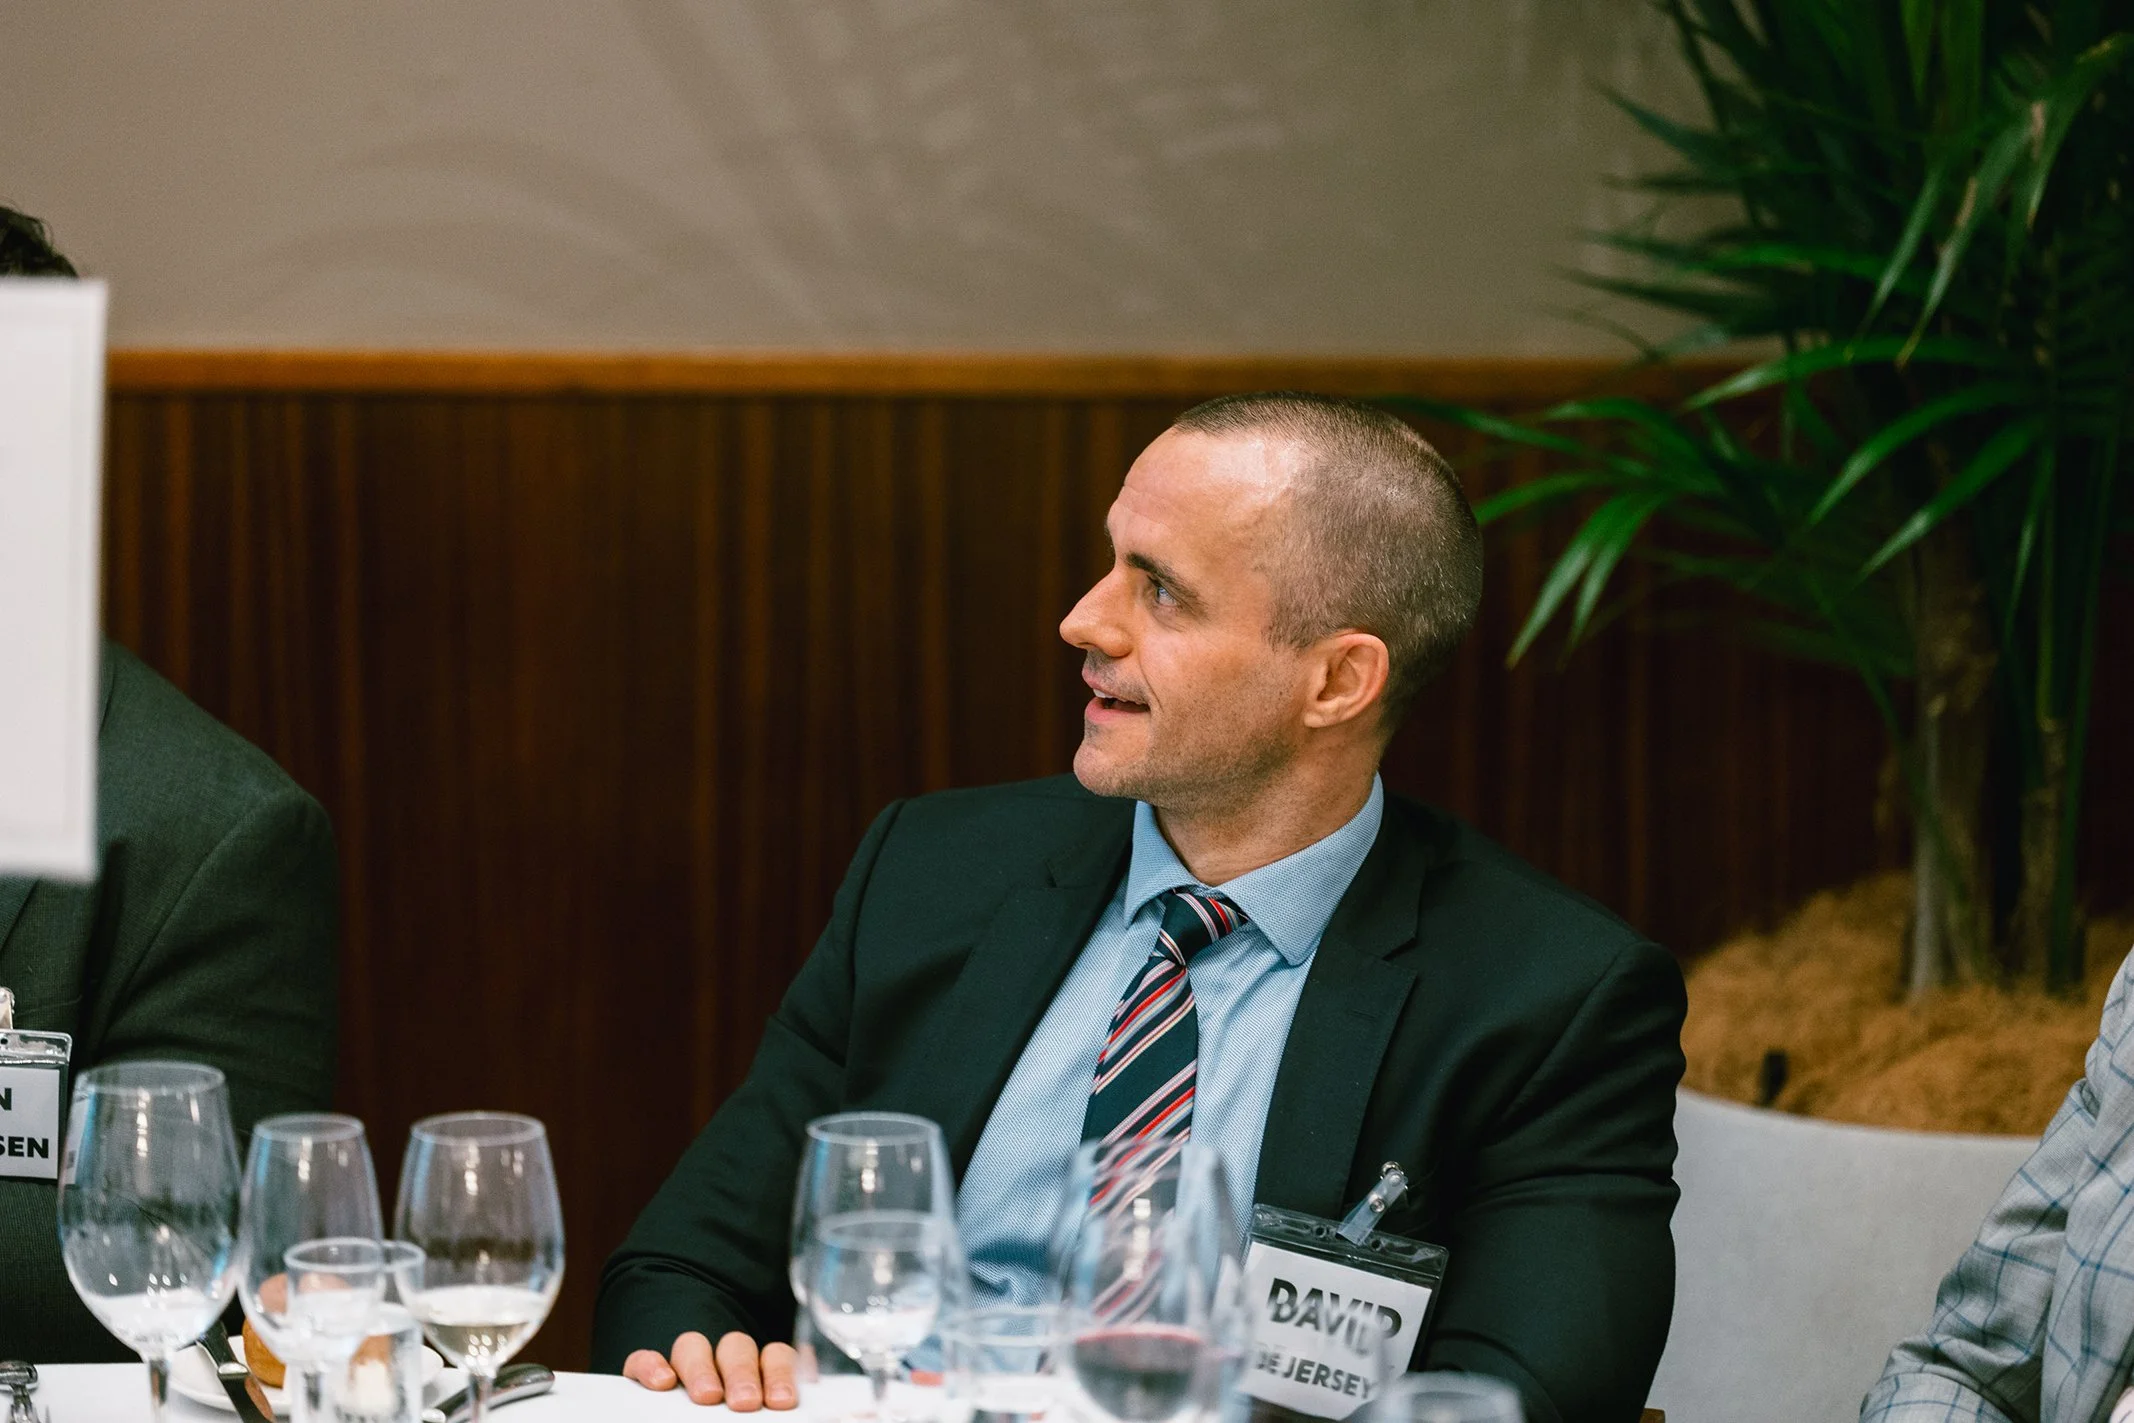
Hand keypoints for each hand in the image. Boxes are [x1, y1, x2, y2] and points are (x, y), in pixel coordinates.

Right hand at [624, 1331, 798, 1408]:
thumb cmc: (732, 1418)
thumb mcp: (751, 1421)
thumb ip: (763, 1417)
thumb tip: (771, 1415)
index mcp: (757, 1373)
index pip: (774, 1357)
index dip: (780, 1373)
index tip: (782, 1401)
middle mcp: (721, 1362)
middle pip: (735, 1348)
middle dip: (742, 1373)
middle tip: (745, 1402)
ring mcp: (684, 1365)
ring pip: (692, 1346)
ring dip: (702, 1368)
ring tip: (707, 1396)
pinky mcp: (646, 1373)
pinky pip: (642, 1359)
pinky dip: (651, 1365)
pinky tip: (662, 1381)